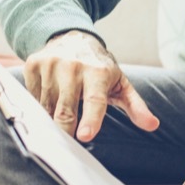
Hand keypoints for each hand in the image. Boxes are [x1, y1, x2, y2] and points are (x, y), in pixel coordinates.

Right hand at [24, 30, 158, 140]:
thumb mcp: (120, 83)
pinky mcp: (33, 64)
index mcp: (98, 72)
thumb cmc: (99, 67)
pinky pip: (32, 98)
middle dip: (65, 131)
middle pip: (65, 110)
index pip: (95, 100)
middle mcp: (73, 66)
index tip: (85, 136)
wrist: (73, 37)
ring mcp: (51, 64)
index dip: (91, 119)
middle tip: (66, 147)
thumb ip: (136, 106)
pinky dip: (38, 107)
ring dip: (51, 120)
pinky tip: (47, 103)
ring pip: (46, 107)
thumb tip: (153, 125)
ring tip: (58, 121)